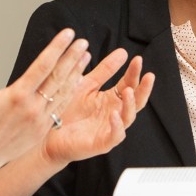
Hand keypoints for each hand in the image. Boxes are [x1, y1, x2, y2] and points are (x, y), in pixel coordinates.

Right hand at [0, 29, 88, 171]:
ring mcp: (40, 120)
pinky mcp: (43, 129)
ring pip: (63, 92)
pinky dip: (70, 92)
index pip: (43, 65)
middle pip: (58, 77)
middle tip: (82, 42)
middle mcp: (32, 108)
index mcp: (17, 96)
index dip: (57, 47)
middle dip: (72, 57)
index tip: (67, 34)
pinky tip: (76, 82)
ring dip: (75, 73)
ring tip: (85, 57)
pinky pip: (61, 106)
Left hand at [42, 50, 154, 165]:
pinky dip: (117, 126)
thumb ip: (104, 70)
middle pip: (136, 101)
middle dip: (143, 88)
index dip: (134, 73)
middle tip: (148, 75)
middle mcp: (114, 113)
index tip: (138, 59)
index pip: (128, 84)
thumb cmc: (66, 110)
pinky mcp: (101, 143)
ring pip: (128, 118)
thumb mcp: (86, 85)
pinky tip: (115, 114)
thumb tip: (122, 52)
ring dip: (131, 105)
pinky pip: (114, 136)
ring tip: (129, 91)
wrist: (47, 134)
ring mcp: (109, 129)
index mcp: (111, 99)